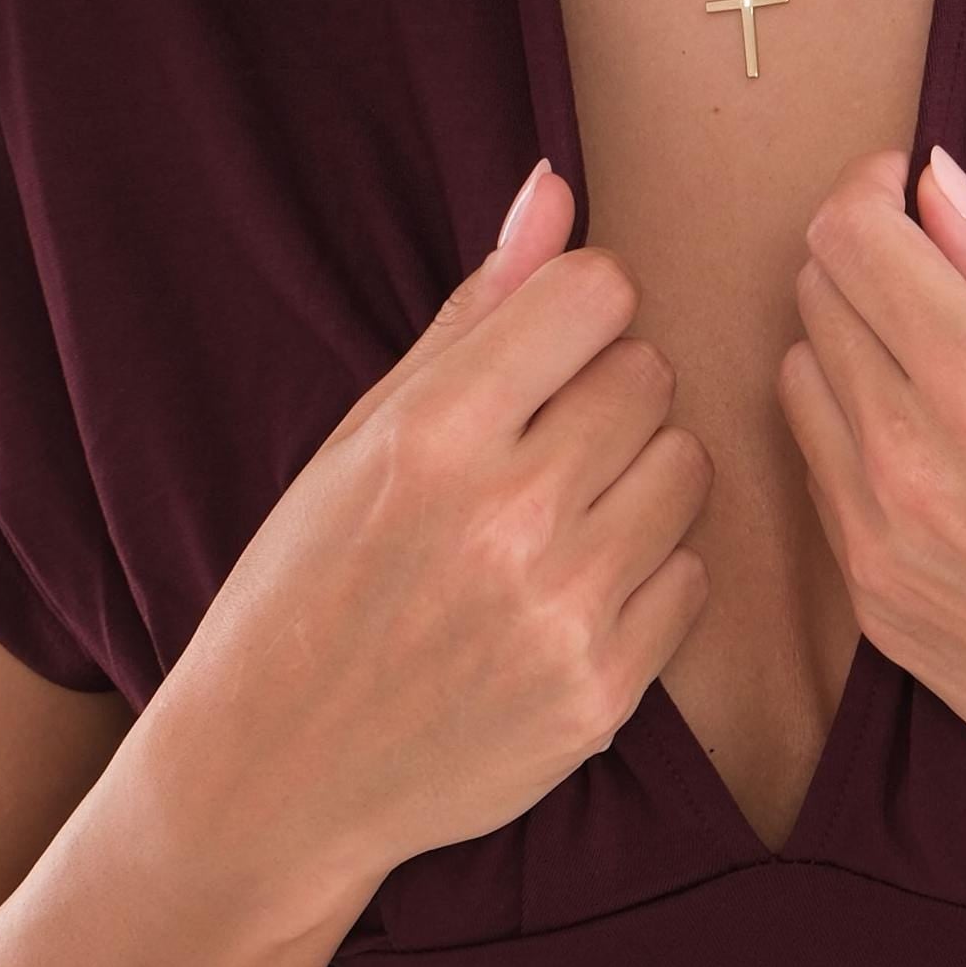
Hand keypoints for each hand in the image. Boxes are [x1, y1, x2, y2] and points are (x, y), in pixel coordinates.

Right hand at [157, 162, 714, 909]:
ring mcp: (563, 610)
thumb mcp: (365, 430)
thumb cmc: (310, 581)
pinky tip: (566, 597)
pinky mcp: (604, 692)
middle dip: (602, 397)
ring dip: (636, 480)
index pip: (598, 292)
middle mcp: (509, 515)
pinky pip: (694, 574)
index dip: (574, 316)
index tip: (537, 359)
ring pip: (687, 466)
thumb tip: (556, 187)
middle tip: (533, 452)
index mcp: (437, 432)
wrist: (272, 779)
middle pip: (650, 375)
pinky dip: (646, 579)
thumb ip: (478, 306)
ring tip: (554, 521)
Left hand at [776, 144, 965, 890]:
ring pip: (800, 383)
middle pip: (816, 299)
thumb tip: (939, 187)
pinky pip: (823, 477)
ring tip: (945, 354)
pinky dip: (857, 432)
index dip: (874, 188)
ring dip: (852, 342)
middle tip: (943, 262)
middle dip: (869, 255)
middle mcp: (910, 471)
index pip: (850, 239)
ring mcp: (882, 556)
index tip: (916, 185)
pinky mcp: (880, 619)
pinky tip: (943, 445)